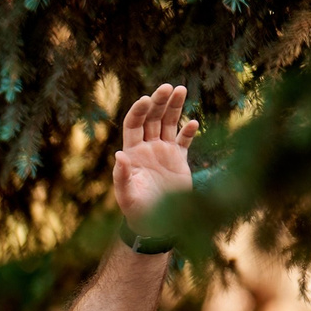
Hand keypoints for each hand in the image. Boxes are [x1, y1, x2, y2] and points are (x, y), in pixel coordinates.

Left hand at [112, 83, 199, 229]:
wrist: (156, 225)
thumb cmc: (137, 211)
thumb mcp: (126, 195)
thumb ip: (121, 176)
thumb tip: (118, 155)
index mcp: (132, 153)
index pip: (133, 125)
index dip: (138, 111)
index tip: (146, 99)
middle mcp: (147, 148)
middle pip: (152, 118)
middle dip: (159, 102)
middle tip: (168, 86)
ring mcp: (163, 152)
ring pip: (168, 123)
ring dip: (174, 107)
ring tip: (181, 89)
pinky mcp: (179, 160)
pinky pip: (184, 140)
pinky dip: (188, 131)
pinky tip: (193, 123)